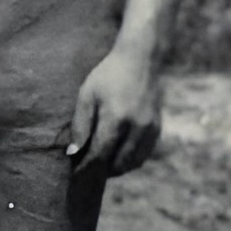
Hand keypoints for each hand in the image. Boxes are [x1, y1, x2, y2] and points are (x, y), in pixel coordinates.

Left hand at [70, 41, 162, 175]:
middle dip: (101, 170)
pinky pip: (145, 154)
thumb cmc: (108, 75)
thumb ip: (80, 125)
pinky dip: (131, 160)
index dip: (86, 165)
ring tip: (101, 166)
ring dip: (117, 168)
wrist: (141, 59)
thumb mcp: (87, 95)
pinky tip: (118, 156)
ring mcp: (150, 128)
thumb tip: (73, 152)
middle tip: (87, 169)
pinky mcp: (158, 127)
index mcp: (116, 118)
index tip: (75, 171)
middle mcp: (137, 126)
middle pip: (118, 162)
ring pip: (134, 162)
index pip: (100, 152)